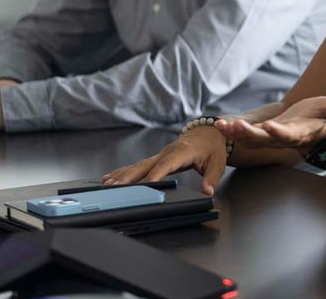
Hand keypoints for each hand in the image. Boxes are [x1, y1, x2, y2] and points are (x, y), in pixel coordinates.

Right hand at [102, 126, 228, 195]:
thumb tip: (207, 191)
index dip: (156, 174)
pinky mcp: (157, 157)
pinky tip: (110, 177)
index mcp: (183, 152)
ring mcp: (161, 154)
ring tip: (107, 184)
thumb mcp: (218, 163)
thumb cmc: (213, 148)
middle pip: (146, 164)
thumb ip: (212, 178)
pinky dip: (124, 171)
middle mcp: (168, 151)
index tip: (145, 184)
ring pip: (139, 164)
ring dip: (123, 174)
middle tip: (116, 186)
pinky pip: (139, 164)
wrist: (209, 133)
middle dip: (130, 176)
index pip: (167, 164)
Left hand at [215, 91, 325, 151]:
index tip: (268, 126)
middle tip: (237, 127)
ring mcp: (269, 138)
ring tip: (222, 126)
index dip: (277, 131)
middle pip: (263, 139)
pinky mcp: (260, 134)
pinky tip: (220, 124)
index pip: (287, 134)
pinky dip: (231, 130)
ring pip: (250, 139)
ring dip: (235, 133)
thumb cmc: (319, 119)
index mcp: (296, 132)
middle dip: (249, 134)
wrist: (311, 133)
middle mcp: (280, 138)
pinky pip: (243, 134)